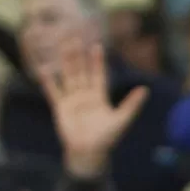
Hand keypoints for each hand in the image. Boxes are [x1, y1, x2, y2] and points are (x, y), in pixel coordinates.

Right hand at [38, 39, 148, 179]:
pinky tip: (44, 69)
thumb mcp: (123, 119)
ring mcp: (72, 100)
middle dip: (77, 56)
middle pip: (80, 71)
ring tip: (62, 47)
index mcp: (99, 97)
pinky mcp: (61, 108)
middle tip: (74, 38)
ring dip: (65, 62)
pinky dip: (49, 82)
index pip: (98, 75)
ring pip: (68, 77)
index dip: (97, 61)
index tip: (96, 46)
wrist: (90, 152)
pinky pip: (53, 92)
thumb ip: (132, 104)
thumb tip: (146, 89)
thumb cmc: (108, 138)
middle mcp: (85, 96)